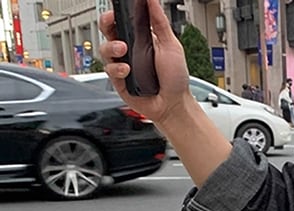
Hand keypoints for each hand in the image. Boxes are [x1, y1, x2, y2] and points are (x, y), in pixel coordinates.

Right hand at [99, 0, 189, 125]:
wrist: (175, 105)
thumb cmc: (175, 79)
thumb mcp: (171, 45)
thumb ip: (159, 21)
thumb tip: (151, 0)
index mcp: (140, 39)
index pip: (122, 20)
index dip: (116, 12)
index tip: (116, 7)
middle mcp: (129, 51)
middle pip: (108, 31)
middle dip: (106, 22)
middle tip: (112, 21)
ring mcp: (122, 66)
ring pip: (104, 49)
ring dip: (112, 47)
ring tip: (124, 49)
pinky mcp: (119, 81)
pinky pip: (109, 70)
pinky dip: (117, 68)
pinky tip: (127, 69)